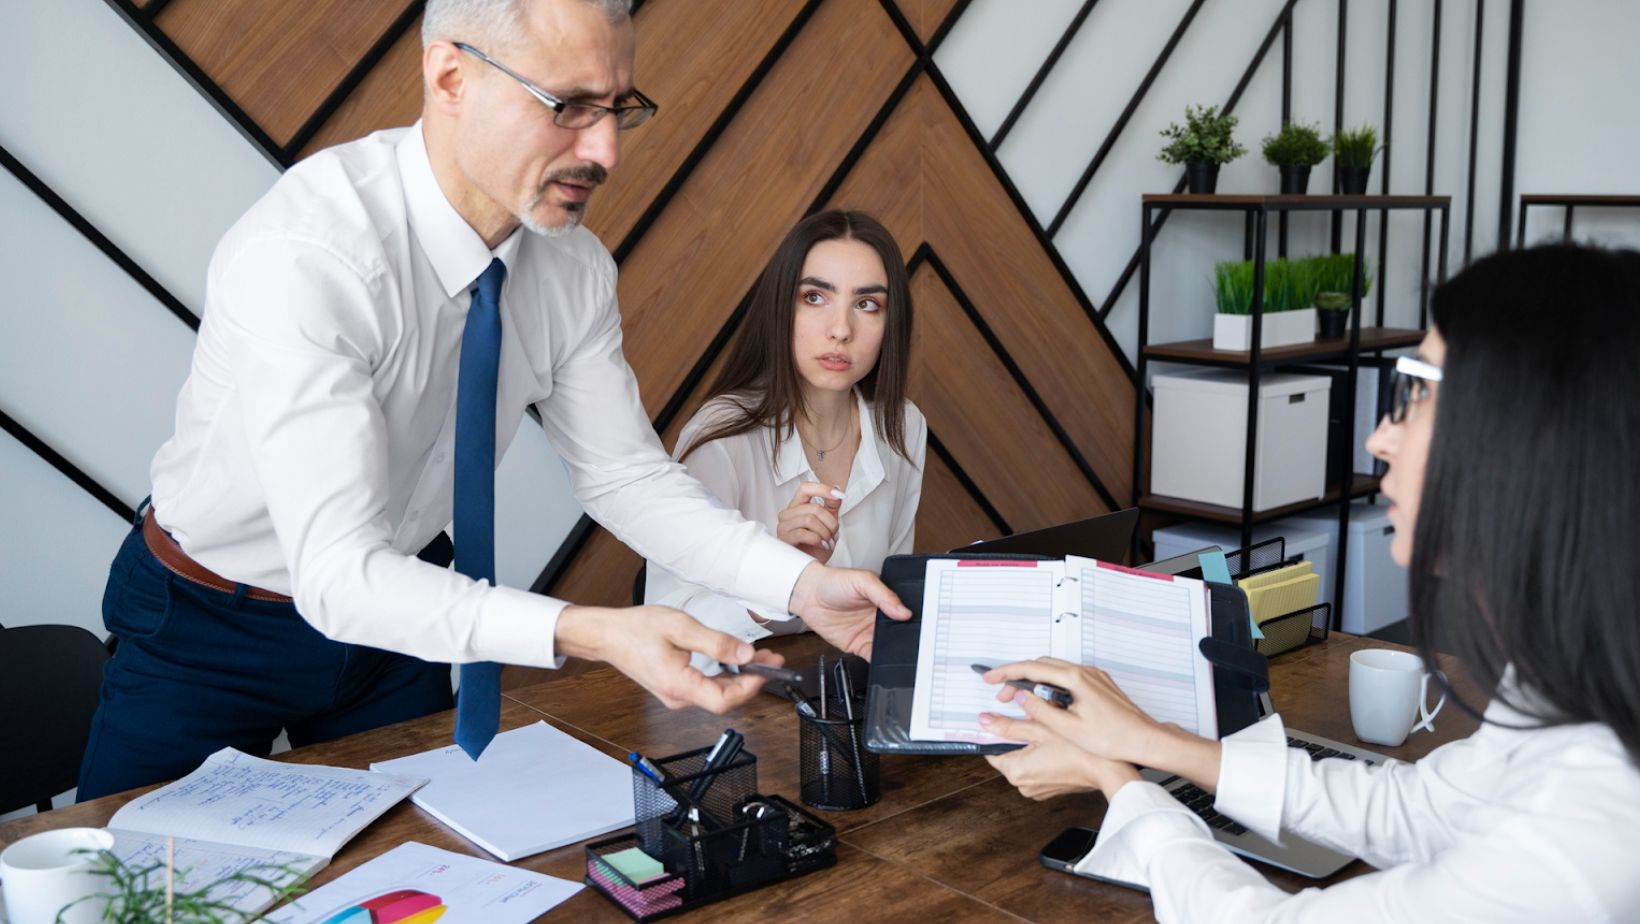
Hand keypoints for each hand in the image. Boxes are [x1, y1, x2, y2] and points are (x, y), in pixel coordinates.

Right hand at [554, 604, 784, 712]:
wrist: (607, 635)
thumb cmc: (636, 629)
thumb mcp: (681, 627)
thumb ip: (716, 643)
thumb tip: (745, 655)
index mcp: (679, 685)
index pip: (724, 700)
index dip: (751, 687)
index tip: (767, 668)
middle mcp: (678, 697)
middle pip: (724, 699)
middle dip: (751, 679)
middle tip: (770, 658)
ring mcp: (676, 695)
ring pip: (717, 694)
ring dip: (740, 677)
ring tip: (757, 657)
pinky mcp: (675, 688)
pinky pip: (706, 688)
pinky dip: (724, 676)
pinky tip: (734, 661)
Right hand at [776, 482, 842, 562]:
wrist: (811, 568)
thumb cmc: (816, 546)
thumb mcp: (828, 523)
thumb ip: (832, 506)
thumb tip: (837, 491)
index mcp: (797, 506)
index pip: (806, 488)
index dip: (822, 489)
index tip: (838, 494)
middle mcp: (788, 514)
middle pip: (814, 508)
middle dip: (830, 522)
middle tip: (833, 534)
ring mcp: (783, 526)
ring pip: (809, 519)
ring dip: (825, 532)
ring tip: (827, 541)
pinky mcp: (784, 539)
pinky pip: (803, 533)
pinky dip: (817, 540)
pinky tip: (821, 545)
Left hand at [787, 562, 910, 659]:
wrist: (808, 595)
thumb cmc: (834, 582)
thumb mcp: (862, 581)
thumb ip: (883, 595)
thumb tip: (903, 611)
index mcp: (886, 599)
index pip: (906, 611)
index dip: (914, 619)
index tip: (921, 626)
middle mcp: (881, 617)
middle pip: (900, 631)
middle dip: (907, 638)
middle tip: (915, 643)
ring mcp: (870, 632)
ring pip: (889, 646)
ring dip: (895, 650)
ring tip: (902, 654)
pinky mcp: (859, 645)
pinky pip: (873, 655)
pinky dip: (880, 660)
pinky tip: (884, 660)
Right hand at [981, 658, 1221, 789]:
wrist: (1146, 740)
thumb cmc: (1114, 738)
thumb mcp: (1069, 729)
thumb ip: (1040, 710)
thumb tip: (1019, 696)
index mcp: (1075, 678)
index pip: (1032, 668)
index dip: (1006, 673)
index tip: (990, 678)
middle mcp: (1084, 671)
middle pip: (1041, 666)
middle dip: (1018, 677)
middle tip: (1002, 695)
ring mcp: (1094, 676)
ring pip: (1054, 671)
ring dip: (1034, 681)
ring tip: (1021, 700)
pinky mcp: (1099, 684)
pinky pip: (1068, 677)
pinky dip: (1050, 685)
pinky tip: (1046, 701)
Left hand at [982, 703, 1140, 799]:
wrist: (1108, 770)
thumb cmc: (1079, 749)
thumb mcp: (1041, 728)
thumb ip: (1009, 725)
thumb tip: (986, 721)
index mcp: (1016, 772)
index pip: (991, 749)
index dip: (996, 731)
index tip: (1001, 718)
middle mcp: (1023, 785)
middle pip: (1008, 753)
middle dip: (1017, 736)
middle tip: (1033, 720)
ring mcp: (1036, 790)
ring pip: (1023, 760)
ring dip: (1030, 745)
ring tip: (1046, 731)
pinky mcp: (1048, 789)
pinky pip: (1037, 768)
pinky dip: (1041, 755)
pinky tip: (1055, 744)